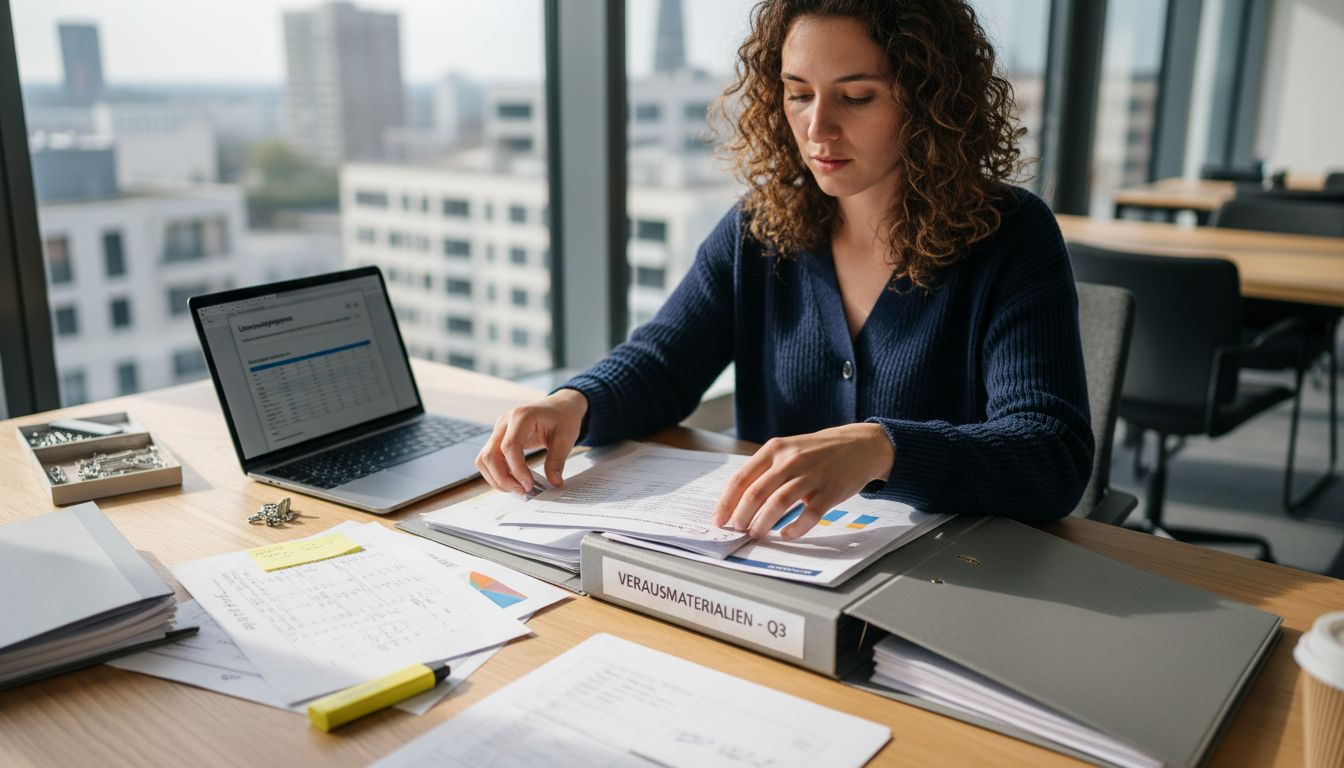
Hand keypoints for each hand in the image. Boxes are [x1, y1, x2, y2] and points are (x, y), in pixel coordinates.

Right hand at [475, 389, 587, 493]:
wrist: (560, 406)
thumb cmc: (563, 418)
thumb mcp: (566, 438)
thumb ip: (557, 461)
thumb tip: (554, 483)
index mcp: (521, 416)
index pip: (509, 447)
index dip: (516, 470)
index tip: (529, 486)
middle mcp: (504, 422)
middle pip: (490, 455)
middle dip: (502, 478)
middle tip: (522, 492)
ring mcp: (499, 430)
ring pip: (484, 459)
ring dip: (497, 478)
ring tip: (518, 489)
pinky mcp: (498, 438)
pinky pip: (490, 459)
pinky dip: (498, 473)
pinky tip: (514, 481)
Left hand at [711, 423, 894, 539]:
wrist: (860, 445)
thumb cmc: (818, 451)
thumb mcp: (788, 450)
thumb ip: (766, 470)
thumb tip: (739, 501)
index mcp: (775, 449)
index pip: (741, 478)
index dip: (726, 502)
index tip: (718, 519)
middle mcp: (790, 460)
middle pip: (755, 494)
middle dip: (741, 516)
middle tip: (737, 529)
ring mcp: (811, 476)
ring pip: (777, 504)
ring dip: (762, 524)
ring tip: (756, 533)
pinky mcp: (830, 492)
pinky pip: (808, 516)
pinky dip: (794, 529)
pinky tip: (786, 534)